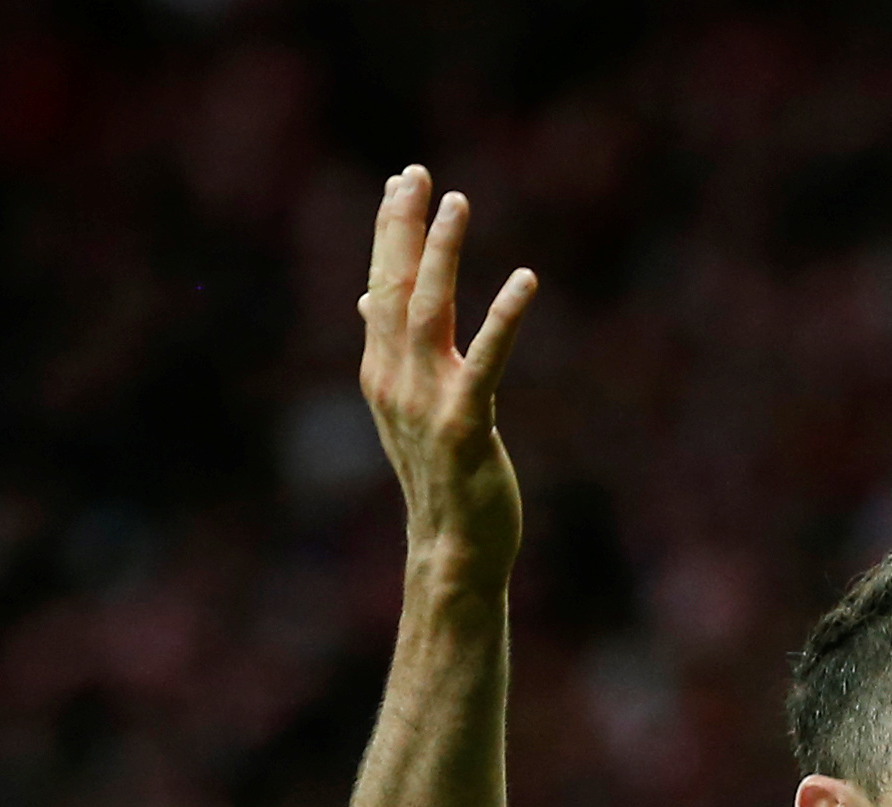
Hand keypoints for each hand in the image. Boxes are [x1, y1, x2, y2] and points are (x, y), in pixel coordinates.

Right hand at [359, 165, 538, 577]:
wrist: (451, 548)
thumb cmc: (440, 478)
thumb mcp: (408, 407)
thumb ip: (391, 350)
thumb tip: (366, 300)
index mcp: (381, 373)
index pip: (379, 288)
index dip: (388, 234)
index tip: (400, 183)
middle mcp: (394, 382)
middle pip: (392, 288)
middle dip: (402, 227)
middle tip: (416, 174)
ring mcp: (426, 403)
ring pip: (428, 312)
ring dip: (441, 254)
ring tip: (455, 203)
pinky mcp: (466, 425)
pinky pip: (485, 360)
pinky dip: (503, 317)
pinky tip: (524, 279)